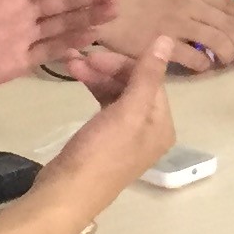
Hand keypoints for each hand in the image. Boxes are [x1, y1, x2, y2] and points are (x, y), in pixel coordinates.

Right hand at [47, 32, 180, 198]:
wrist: (66, 193)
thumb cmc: (101, 153)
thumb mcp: (128, 112)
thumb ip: (147, 76)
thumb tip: (167, 40)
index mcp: (162, 124)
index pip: (151, 80)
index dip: (125, 63)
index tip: (95, 54)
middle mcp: (150, 129)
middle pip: (134, 85)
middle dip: (108, 69)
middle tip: (79, 59)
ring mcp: (127, 136)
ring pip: (117, 93)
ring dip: (96, 76)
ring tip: (70, 65)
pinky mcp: (105, 139)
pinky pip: (105, 106)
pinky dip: (93, 90)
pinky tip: (77, 79)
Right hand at [132, 0, 233, 72]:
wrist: (105, 9)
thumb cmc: (138, 1)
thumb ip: (197, 4)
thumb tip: (223, 24)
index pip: (232, 6)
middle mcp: (189, 4)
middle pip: (231, 27)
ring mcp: (177, 24)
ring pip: (220, 43)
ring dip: (229, 56)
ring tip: (227, 63)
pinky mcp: (164, 44)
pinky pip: (196, 59)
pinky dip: (205, 66)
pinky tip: (204, 68)